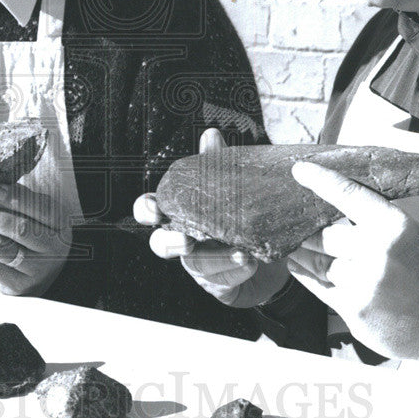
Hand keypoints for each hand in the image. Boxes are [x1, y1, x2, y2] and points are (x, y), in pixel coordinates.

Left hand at [0, 182, 70, 296]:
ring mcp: (36, 269)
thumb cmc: (34, 233)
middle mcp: (52, 248)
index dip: (17, 199)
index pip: (42, 209)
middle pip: (18, 230)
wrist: (40, 272)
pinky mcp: (17, 284)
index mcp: (59, 224)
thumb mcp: (37, 214)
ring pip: (0, 249)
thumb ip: (22, 200)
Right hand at [133, 128, 290, 308]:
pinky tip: (251, 259)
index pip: (151, 210)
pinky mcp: (216, 283)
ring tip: (239, 250)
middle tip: (187, 239)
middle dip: (170, 242)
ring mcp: (198, 265)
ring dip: (215, 256)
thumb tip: (210, 134)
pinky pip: (220, 278)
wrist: (271, 255)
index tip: (154, 209)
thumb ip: (215, 165)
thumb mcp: (230, 189)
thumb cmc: (240, 217)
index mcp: (179, 214)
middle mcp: (182, 240)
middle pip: (159, 245)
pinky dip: (236, 268)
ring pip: (195, 264)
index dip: (147, 210)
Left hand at [286, 161, 418, 359]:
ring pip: (317, 262)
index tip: (300, 171)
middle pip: (324, 234)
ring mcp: (363, 283)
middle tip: (297, 224)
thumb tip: (334, 208)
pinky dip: (305, 274)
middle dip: (308, 230)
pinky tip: (298, 266)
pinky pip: (318, 287)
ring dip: (303, 253)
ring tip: (295, 246)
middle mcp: (375, 252)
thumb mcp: (410, 231)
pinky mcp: (354, 309)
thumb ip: (374, 221)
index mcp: (392, 225)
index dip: (320, 180)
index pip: (348, 194)